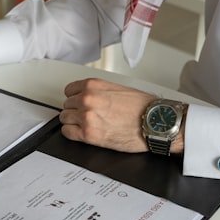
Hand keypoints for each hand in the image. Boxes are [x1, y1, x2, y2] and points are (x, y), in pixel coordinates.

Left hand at [60, 78, 183, 153]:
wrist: (154, 122)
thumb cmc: (143, 108)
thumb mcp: (118, 89)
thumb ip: (99, 91)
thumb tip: (89, 97)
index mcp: (94, 85)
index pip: (69, 90)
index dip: (75, 98)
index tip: (79, 103)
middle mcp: (87, 99)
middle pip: (67, 105)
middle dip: (75, 110)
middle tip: (87, 115)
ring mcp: (86, 117)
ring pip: (65, 119)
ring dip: (73, 122)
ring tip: (86, 125)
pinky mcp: (88, 134)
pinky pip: (67, 133)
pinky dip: (72, 133)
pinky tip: (82, 133)